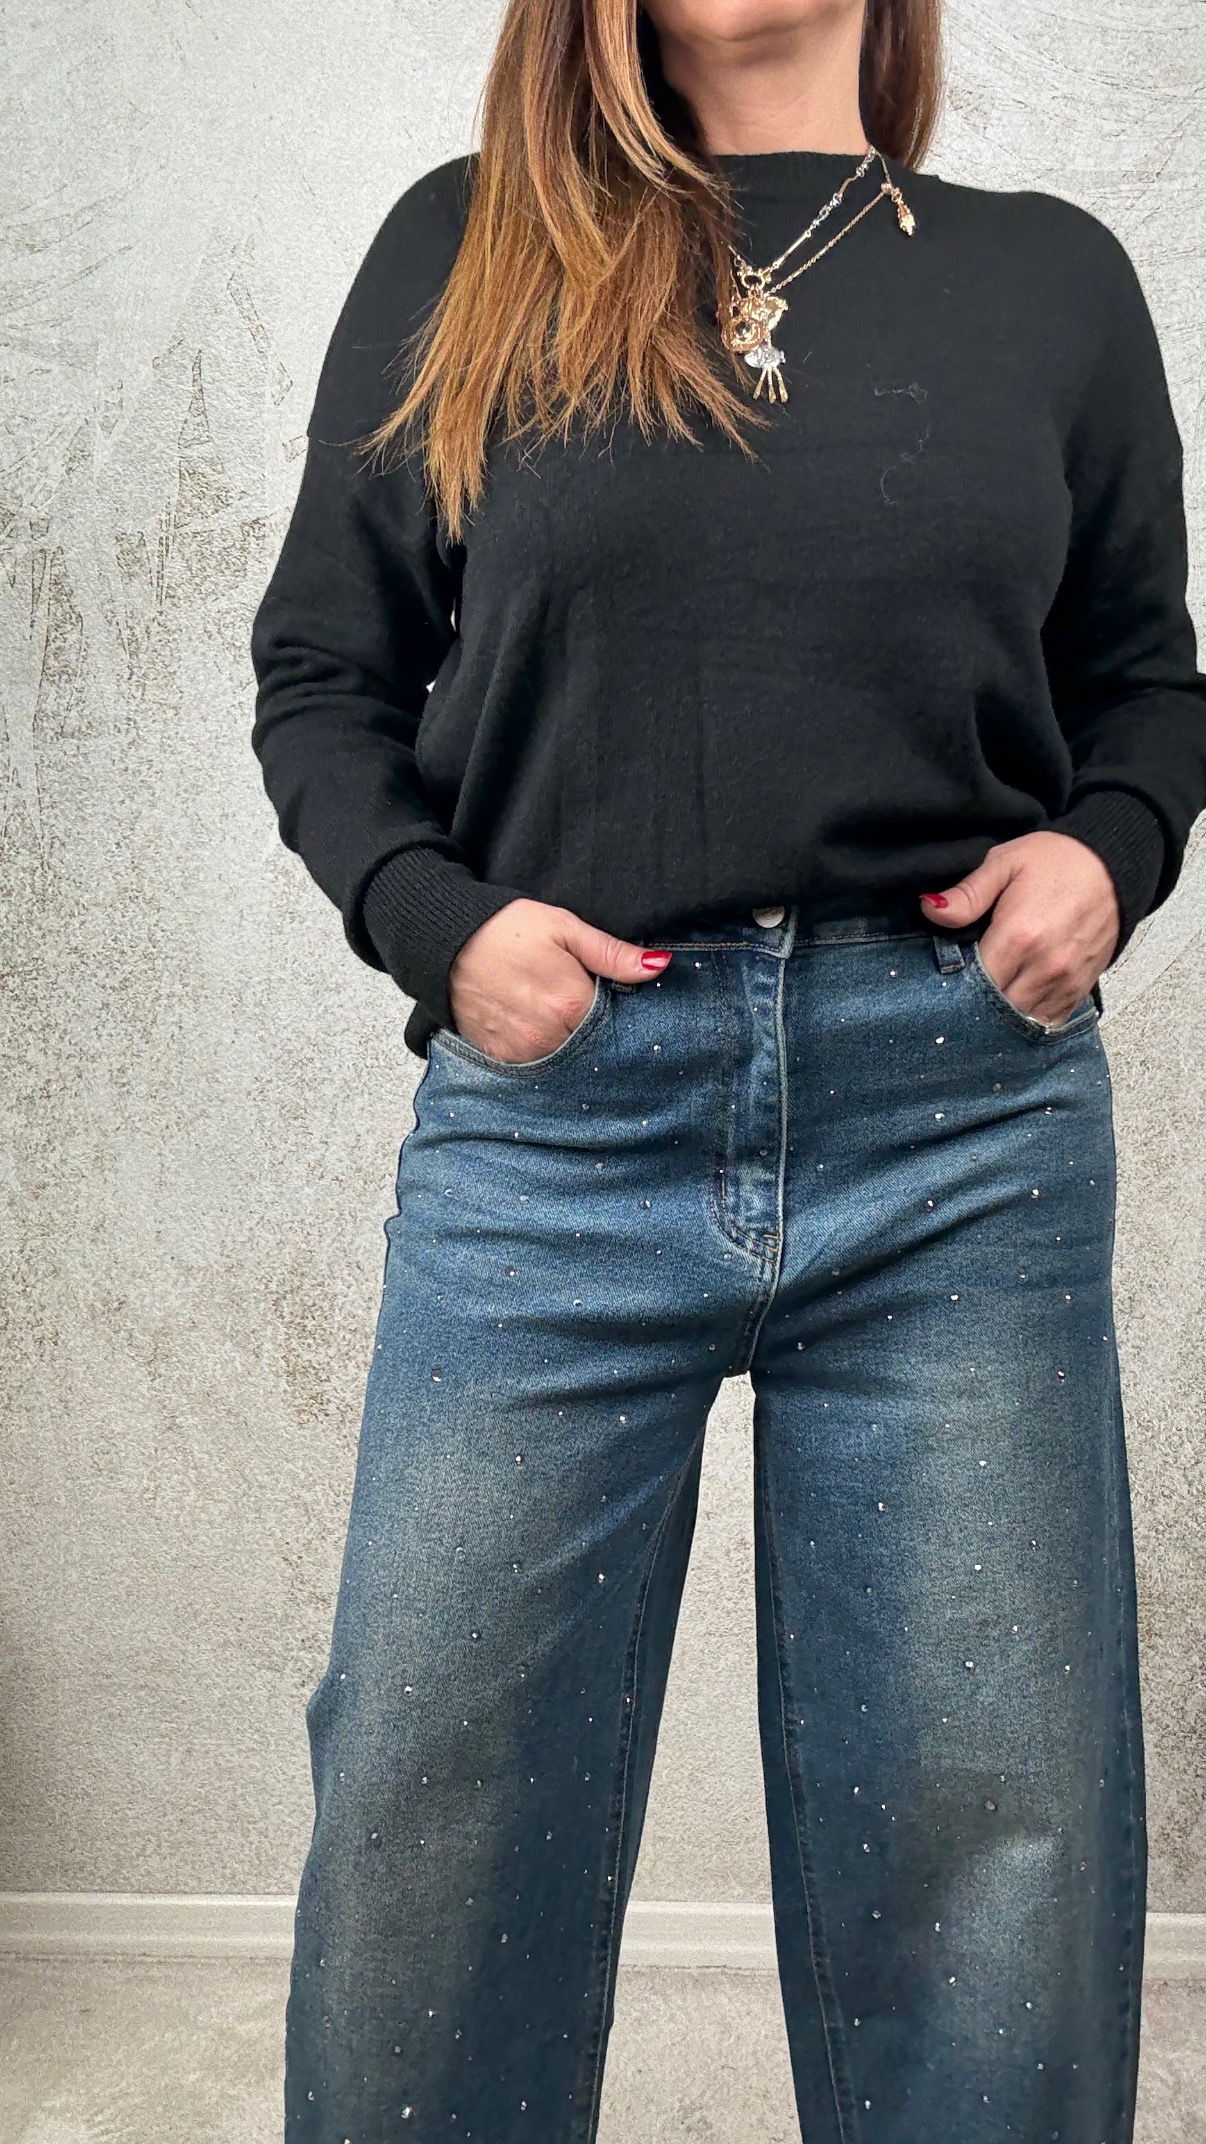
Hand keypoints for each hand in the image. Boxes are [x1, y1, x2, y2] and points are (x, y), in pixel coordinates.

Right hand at [448, 899, 670, 1061]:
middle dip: (593, 1031)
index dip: (617, 1012)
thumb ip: (612, 953)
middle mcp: (549, 1036)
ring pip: (563, 1058)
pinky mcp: (499, 1057)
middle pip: (590, 1045)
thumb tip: (659, 965)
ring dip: (566, 1043)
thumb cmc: (506, 928)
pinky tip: (534, 1027)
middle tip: (580, 1005)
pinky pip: (532, 1064)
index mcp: (572, 1004)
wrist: (443, 941)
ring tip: (554, 1014)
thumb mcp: (564, 928)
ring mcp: (522, 1051)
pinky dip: (539, 1051)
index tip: (614, 1001)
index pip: (615, 1024)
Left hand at [919, 831, 1119, 1025]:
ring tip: (986, 998)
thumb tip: (929, 910)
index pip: (974, 985)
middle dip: (975, 1005)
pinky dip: (1029, 1016)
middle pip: (997, 1009)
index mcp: (1019, 937)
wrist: (1115, 862)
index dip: (954, 986)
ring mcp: (1066, 981)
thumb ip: (967, 894)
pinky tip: (1015, 1001)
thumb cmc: (1058, 860)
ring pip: (1022, 1019)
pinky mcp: (1082, 987)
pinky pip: (1050, 1020)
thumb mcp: (1005, 862)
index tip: (944, 979)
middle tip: (961, 992)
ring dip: (1001, 1014)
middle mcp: (1045, 966)